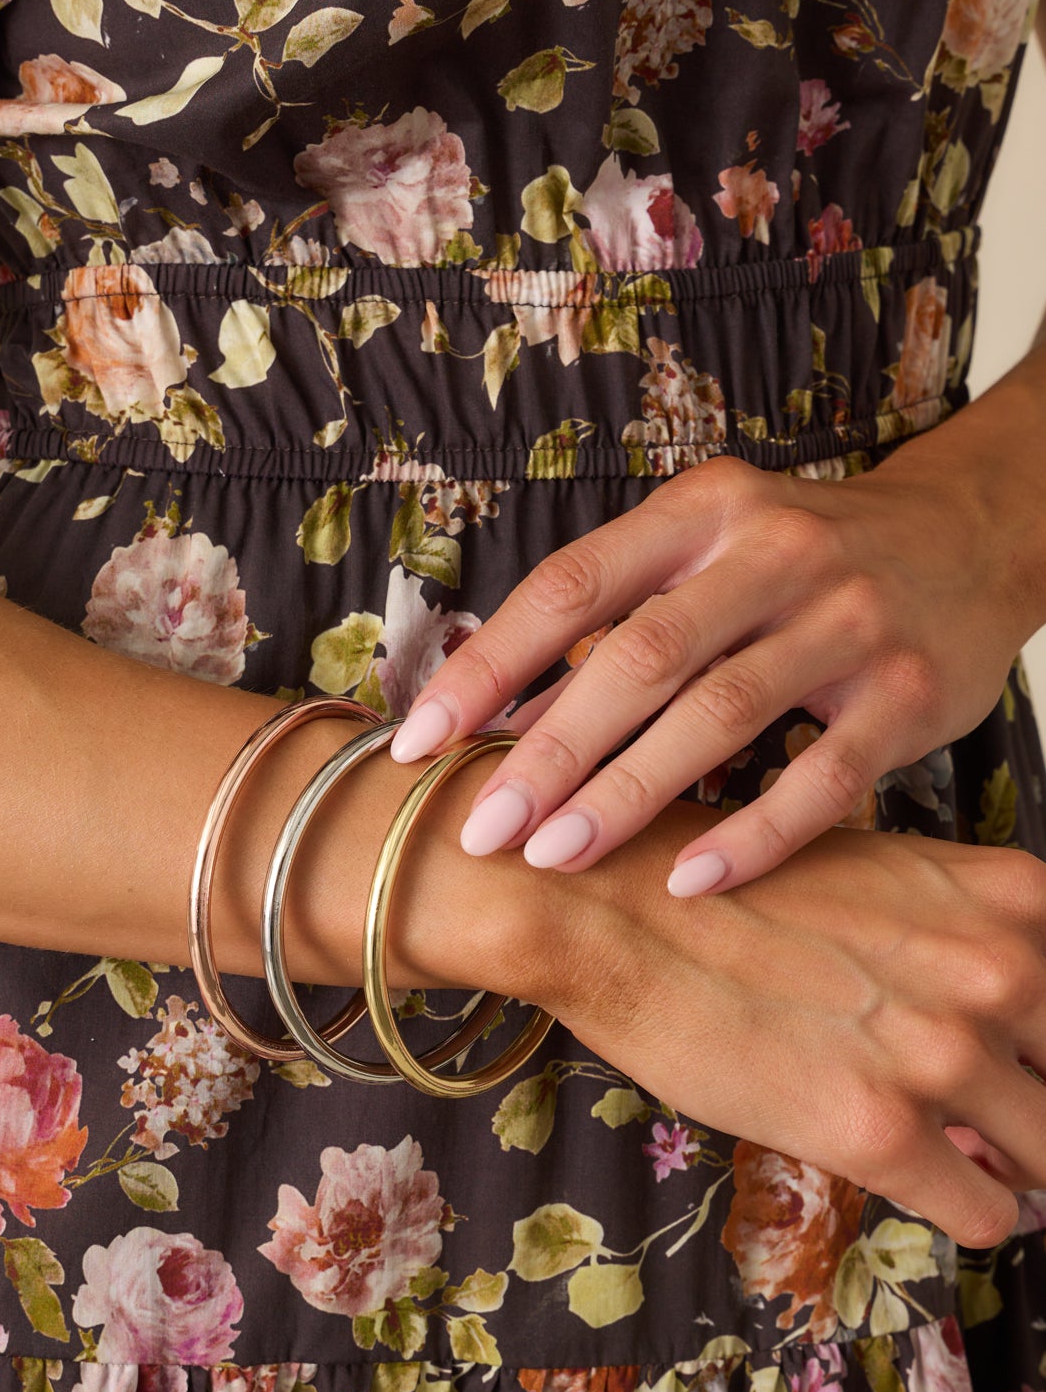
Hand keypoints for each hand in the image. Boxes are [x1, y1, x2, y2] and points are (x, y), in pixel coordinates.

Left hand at [389, 433, 1038, 896]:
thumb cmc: (801, 561)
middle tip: (482, 829)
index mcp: (703, 511)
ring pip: (722, 715)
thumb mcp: (707, 549)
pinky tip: (688, 879)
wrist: (970, 539)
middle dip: (549, 750)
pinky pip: (822, 778)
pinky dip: (753, 835)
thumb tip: (494, 718)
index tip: (420, 740)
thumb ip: (615, 619)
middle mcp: (775, 554)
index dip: (489, 665)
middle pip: (640, 656)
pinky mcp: (909, 694)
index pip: (572, 585)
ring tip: (554, 856)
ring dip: (628, 794)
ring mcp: (849, 622)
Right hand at [545, 799, 1045, 1248]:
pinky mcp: (880, 1131)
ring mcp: (944, 1055)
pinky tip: (928, 1181)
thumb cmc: (732, 884)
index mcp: (1014, 900)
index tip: (1019, 1061)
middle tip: (991, 1116)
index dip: (1045, 1045)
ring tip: (960, 1152)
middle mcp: (1001, 972)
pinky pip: (988, 1215)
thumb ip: (969, 937)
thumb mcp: (886, 876)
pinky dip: (970, 1209)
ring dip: (1010, 1165)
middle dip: (1037, 1107)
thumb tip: (1012, 1024)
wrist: (612, 908)